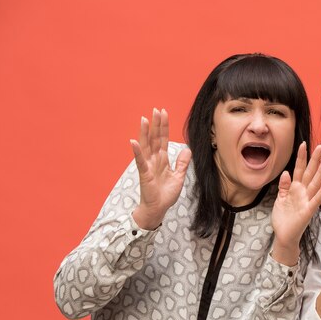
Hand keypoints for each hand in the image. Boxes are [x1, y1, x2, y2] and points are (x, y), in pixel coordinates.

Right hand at [131, 108, 191, 229]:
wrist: (158, 208)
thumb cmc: (165, 194)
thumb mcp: (178, 177)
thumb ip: (182, 163)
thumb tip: (187, 150)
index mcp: (162, 159)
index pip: (163, 139)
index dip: (164, 127)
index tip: (163, 113)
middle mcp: (154, 160)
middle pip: (155, 139)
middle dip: (156, 125)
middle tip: (156, 110)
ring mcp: (148, 166)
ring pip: (146, 146)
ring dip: (145, 133)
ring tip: (144, 119)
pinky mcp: (144, 174)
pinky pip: (140, 161)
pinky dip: (137, 152)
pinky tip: (133, 142)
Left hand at [271, 142, 320, 264]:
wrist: (284, 235)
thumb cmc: (283, 218)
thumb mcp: (280, 199)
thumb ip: (283, 186)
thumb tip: (286, 172)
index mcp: (295, 188)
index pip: (299, 169)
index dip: (301, 157)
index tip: (304, 144)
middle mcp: (303, 192)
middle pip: (310, 172)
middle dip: (314, 159)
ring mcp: (307, 200)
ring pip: (315, 183)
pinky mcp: (308, 210)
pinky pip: (317, 198)